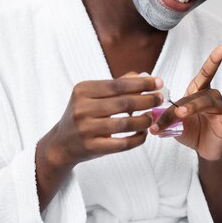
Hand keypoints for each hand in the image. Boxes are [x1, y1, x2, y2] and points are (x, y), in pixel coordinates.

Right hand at [47, 74, 163, 168]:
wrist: (61, 143)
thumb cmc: (82, 115)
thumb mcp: (91, 96)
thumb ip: (115, 85)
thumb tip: (141, 75)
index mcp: (82, 90)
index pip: (117, 85)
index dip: (141, 84)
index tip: (158, 82)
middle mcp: (81, 108)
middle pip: (123, 103)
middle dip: (147, 100)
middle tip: (160, 98)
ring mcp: (85, 129)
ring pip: (125, 124)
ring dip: (144, 120)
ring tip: (152, 116)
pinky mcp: (92, 147)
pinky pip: (122, 143)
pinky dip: (138, 138)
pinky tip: (143, 133)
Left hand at [149, 45, 221, 160]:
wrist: (203, 148)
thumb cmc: (189, 129)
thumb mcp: (174, 123)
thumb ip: (165, 118)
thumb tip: (150, 120)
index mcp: (198, 92)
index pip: (206, 73)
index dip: (214, 60)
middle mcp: (211, 97)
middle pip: (199, 95)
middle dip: (185, 103)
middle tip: (175, 112)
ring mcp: (220, 111)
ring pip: (210, 103)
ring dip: (194, 108)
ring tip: (182, 114)